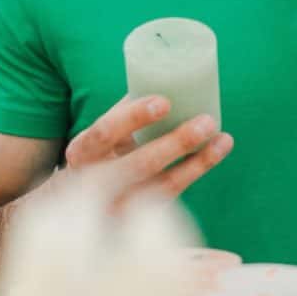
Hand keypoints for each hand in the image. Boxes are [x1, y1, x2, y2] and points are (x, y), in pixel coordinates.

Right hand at [61, 95, 232, 207]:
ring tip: (223, 140)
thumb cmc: (96, 154)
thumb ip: (124, 113)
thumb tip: (165, 75)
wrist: (73, 206)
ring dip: (198, 162)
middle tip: (207, 122)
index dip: (135, 117)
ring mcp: (119, 206)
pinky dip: (194, 174)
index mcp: (83, 151)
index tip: (165, 102)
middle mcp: (97, 182)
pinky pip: (172, 197)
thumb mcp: (98, 134)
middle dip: (176, 144)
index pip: (106, 132)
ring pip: (163, 186)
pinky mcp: (138, 219)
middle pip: (140, 164)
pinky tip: (214, 155)